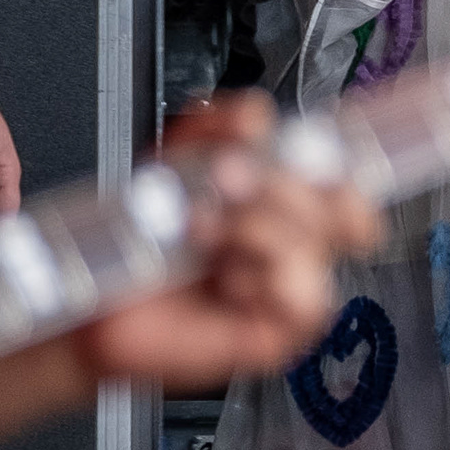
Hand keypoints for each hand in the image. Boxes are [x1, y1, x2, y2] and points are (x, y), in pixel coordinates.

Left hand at [73, 96, 383, 392]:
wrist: (100, 284)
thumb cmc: (144, 232)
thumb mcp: (178, 160)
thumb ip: (218, 126)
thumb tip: (255, 116)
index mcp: (285, 200)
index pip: (349, 180)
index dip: (345, 166)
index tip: (315, 149)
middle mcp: (294, 243)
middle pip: (343, 207)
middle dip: (283, 185)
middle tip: (229, 178)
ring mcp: (288, 289)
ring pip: (316, 247)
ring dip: (256, 229)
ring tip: (205, 230)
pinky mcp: (276, 332)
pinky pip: (305, 300)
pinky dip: (264, 278)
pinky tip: (227, 278)